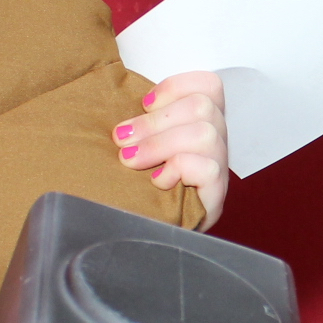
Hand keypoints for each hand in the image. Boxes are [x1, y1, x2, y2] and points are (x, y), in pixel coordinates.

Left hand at [115, 69, 229, 227]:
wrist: (136, 236)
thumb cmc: (133, 187)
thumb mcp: (133, 143)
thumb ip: (132, 120)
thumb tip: (104, 85)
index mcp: (199, 124)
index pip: (209, 86)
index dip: (176, 86)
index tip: (144, 103)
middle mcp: (215, 144)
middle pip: (203, 107)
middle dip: (155, 121)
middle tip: (122, 140)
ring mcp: (218, 172)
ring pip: (205, 133)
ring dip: (160, 144)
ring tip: (131, 161)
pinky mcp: (215, 198)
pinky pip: (209, 168)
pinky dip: (179, 169)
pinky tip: (158, 181)